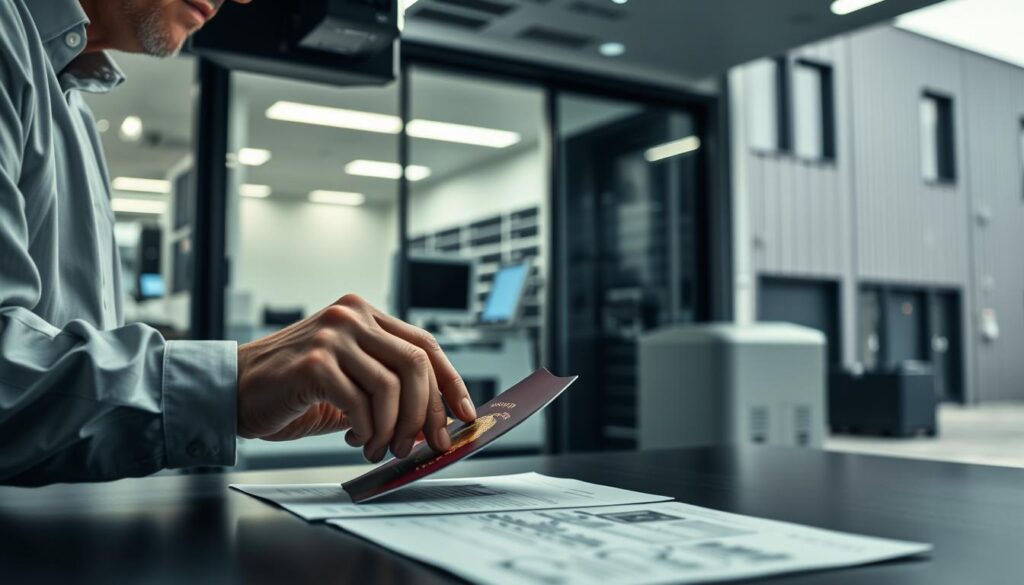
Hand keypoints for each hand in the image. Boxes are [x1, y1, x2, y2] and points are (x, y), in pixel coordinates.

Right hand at [235, 294, 476, 461]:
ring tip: (379, 448)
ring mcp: (332, 335)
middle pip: (416, 363)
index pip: (425, 344)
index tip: (466, 414)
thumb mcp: (348, 380)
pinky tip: (355, 440)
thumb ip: (387, 387)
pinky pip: (361, 404)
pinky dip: (367, 431)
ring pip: (393, 386)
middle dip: (428, 412)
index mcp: (364, 314)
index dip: (451, 382)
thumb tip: (436, 421)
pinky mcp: (314, 362)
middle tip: (424, 445)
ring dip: (394, 429)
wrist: (230, 392)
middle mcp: (351, 316)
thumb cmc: (291, 390)